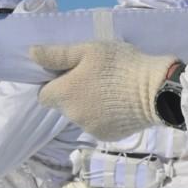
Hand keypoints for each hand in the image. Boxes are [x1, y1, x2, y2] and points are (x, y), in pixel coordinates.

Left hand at [30, 41, 178, 140]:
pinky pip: (98, 125)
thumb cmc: (120, 66)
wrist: (156, 91)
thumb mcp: (88, 50)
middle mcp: (72, 116)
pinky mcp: (107, 137)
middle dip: (74, 93)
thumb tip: (32, 54)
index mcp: (64, 94)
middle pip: (64, 105)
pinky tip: (119, 105)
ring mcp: (90, 129)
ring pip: (81, 116)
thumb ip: (58, 54)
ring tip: (111, 91)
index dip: (53, 83)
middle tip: (95, 77)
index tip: (69, 74)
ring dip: (89, 105)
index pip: (44, 95)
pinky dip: (104, 116)